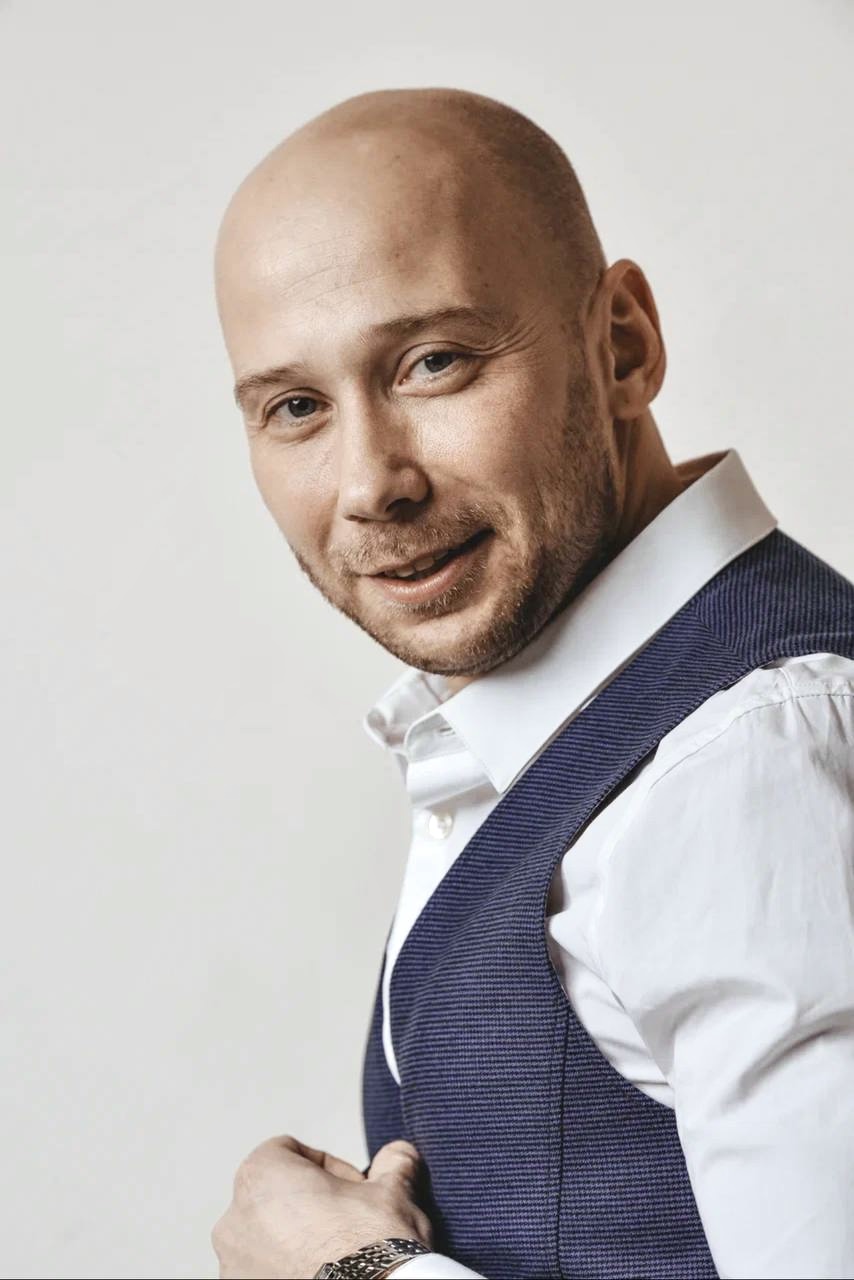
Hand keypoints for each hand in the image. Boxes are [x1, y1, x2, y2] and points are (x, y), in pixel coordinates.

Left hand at [211, 1134, 433, 1278]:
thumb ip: (393, 1163)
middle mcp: (234, 1219)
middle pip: (275, 1198)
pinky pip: (264, 1275)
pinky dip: (287, 1274)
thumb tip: (398, 1155)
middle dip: (310, 1207)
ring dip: (296, 1244)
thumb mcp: (393, 1193)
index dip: (330, 1168)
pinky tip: (323, 1278)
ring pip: (267, 1241)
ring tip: (336, 1260)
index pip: (291, 1153)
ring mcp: (233, 1268)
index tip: (355, 1191)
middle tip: (348, 1225)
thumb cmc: (372, 1246)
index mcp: (261, 1175)